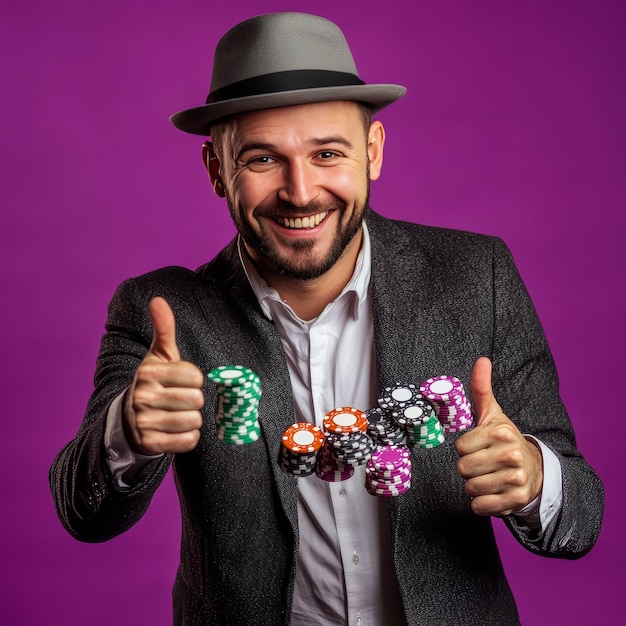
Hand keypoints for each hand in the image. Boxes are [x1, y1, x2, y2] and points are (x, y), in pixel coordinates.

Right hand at [123, 297, 203, 454]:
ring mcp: (145, 422)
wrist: (129, 419)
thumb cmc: (154, 382)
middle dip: (194, 401)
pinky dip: (188, 437)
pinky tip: (175, 430)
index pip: (195, 377)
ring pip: (194, 421)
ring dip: (192, 419)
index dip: (195, 380)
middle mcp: (143, 396)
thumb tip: (158, 299)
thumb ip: (163, 328)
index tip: (183, 381)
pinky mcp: (150, 443)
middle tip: (180, 400)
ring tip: (177, 414)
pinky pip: (188, 441)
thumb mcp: (158, 355)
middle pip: (196, 400)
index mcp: (149, 372)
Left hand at [455, 357, 542, 516]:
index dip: (466, 449)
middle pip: (463, 469)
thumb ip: (482, 389)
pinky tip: (494, 492)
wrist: (534, 470)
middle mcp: (511, 454)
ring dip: (474, 485)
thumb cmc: (504, 440)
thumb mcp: (493, 414)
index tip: (480, 447)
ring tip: (490, 476)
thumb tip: (482, 359)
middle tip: (485, 463)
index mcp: (501, 432)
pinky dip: (482, 503)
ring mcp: (516, 479)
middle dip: (469, 468)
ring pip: (470, 488)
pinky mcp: (516, 501)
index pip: (460, 448)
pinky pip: (480, 506)